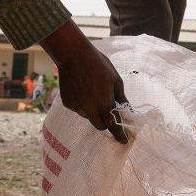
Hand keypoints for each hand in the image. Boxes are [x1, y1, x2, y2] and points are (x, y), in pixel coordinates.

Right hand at [39, 21, 128, 143]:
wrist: (73, 55)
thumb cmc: (99, 65)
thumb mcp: (116, 80)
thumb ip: (121, 98)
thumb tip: (127, 109)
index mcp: (104, 104)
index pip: (113, 126)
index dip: (119, 135)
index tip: (124, 141)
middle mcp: (89, 109)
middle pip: (100, 126)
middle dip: (106, 122)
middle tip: (109, 110)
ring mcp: (76, 107)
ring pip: (89, 116)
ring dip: (94, 110)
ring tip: (94, 91)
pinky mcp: (67, 103)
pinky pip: (79, 109)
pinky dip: (84, 104)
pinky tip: (83, 89)